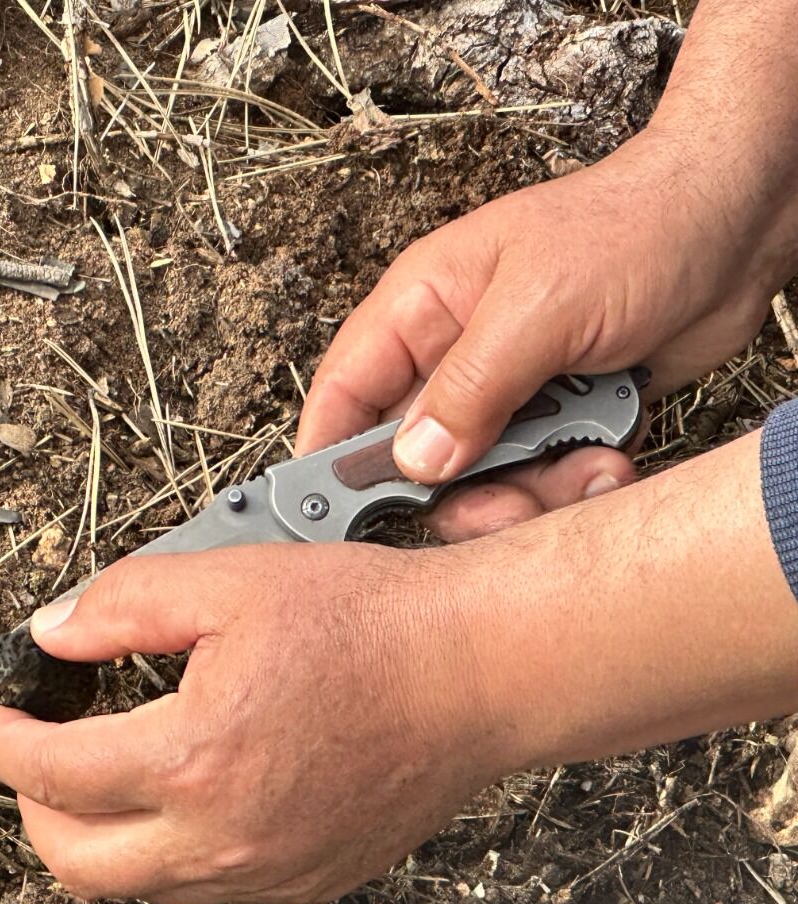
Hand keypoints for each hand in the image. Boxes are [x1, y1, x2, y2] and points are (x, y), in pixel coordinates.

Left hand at [0, 544, 510, 903]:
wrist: (478, 672)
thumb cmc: (370, 625)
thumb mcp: (225, 581)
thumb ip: (120, 606)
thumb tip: (52, 635)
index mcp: (191, 760)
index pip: (47, 775)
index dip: (2, 740)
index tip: (0, 716)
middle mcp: (223, 838)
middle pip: (74, 863)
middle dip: (34, 807)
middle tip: (39, 753)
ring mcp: (266, 873)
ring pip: (137, 889)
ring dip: (99, 836)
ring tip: (106, 772)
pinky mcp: (304, 884)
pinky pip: (205, 889)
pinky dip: (170, 850)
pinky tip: (186, 793)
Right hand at [297, 128, 793, 540]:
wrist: (741, 222)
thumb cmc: (635, 225)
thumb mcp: (538, 306)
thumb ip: (470, 389)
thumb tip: (414, 461)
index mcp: (421, 309)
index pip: (345, 392)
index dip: (330, 455)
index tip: (333, 515)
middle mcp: (454, 357)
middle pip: (414, 460)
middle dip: (462, 493)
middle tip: (505, 503)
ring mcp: (507, 393)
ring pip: (481, 482)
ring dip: (532, 491)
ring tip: (585, 463)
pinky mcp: (560, 421)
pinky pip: (542, 482)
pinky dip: (577, 484)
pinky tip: (609, 455)